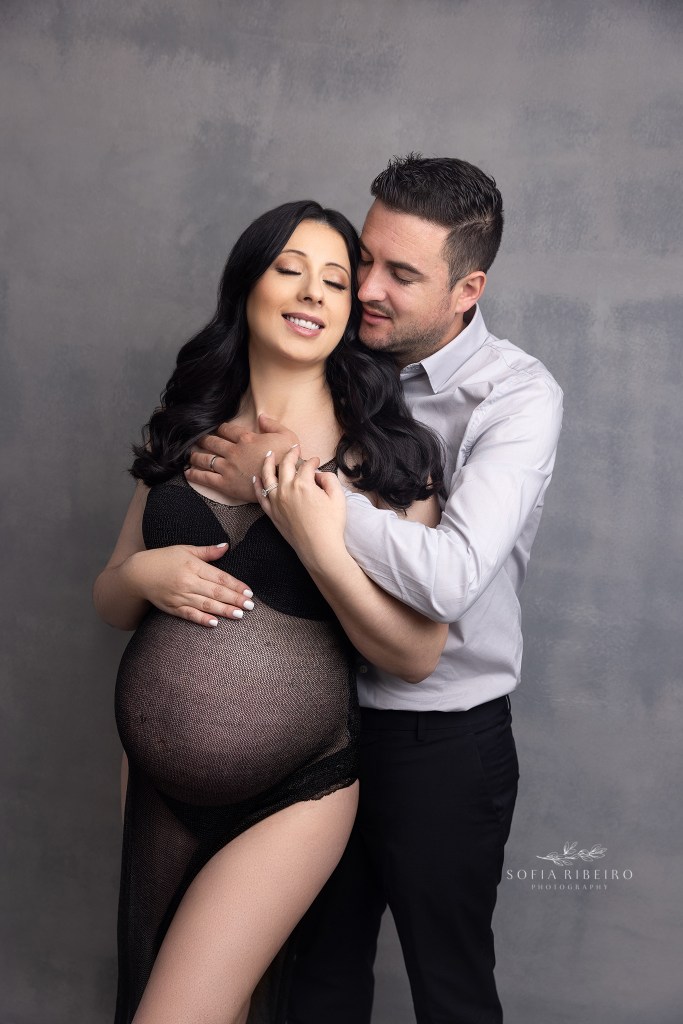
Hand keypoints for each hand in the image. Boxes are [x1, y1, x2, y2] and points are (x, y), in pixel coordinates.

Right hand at [123, 543, 253, 626]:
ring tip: (239, 615)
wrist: (137, 574)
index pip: (219, 577)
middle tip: (251, 606)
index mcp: (193, 566)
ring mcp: (180, 596)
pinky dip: (202, 619)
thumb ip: (207, 551)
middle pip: (216, 592)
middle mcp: (187, 581)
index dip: (236, 585)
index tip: (249, 592)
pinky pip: (189, 615)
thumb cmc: (163, 559)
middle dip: (235, 600)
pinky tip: (214, 623)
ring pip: (206, 604)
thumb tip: (226, 546)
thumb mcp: (185, 549)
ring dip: (224, 610)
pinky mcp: (172, 607)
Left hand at [186, 413, 299, 502]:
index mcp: (246, 439)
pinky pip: (206, 477)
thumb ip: (272, 424)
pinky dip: (194, 474)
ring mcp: (228, 467)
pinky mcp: (226, 483)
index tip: (216, 430)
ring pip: (206, 458)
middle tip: (197, 440)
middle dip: (203, 440)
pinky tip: (188, 472)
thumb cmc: (289, 459)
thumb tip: (261, 416)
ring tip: (190, 455)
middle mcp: (234, 451)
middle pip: (212, 442)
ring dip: (195, 455)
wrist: (286, 481)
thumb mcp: (287, 435)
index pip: (227, 430)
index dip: (219, 428)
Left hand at [254, 446, 346, 570]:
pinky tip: (255, 478)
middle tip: (295, 448)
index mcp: (304, 484)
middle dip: (291, 454)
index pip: (307, 466)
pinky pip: (260, 495)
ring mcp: (277, 501)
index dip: (313, 461)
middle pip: (286, 465)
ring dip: (268, 462)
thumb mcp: (338, 497)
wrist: (319, 549)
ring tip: (269, 454)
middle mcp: (287, 489)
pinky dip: (257, 485)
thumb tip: (319, 474)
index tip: (317, 461)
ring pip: (268, 476)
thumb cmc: (331, 525)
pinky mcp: (272, 513)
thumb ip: (329, 479)